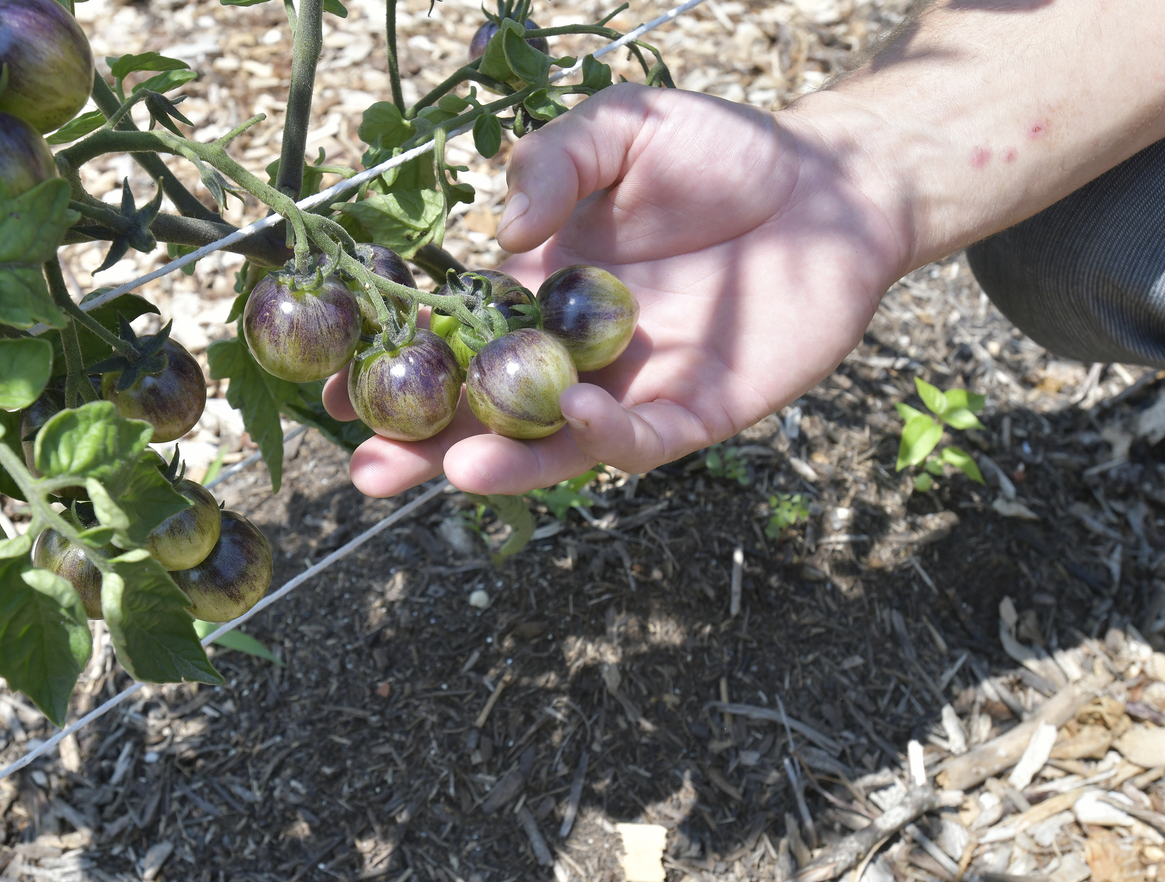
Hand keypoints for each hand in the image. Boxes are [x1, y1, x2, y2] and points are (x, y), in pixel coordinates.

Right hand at [324, 83, 907, 496]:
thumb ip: (554, 163)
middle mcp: (574, 355)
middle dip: (428, 445)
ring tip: (453, 468)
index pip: (451, 342)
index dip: (395, 366)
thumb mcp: (620, 129)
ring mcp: (632, 388)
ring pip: (555, 445)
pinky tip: (577, 414)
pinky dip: (607, 437)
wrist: (830, 185)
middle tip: (369, 470)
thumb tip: (497, 232)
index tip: (334, 385)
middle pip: (488, 413)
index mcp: (539, 294)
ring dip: (504, 463)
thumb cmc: (721, 153)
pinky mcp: (696, 413)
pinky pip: (641, 439)